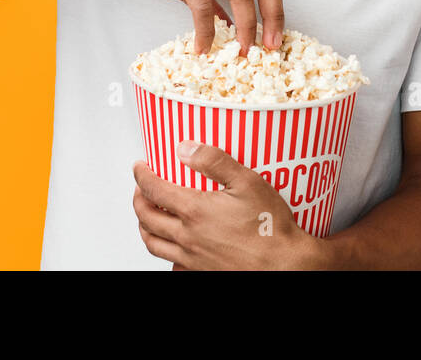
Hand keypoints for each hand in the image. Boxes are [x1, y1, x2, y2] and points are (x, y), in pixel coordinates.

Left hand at [132, 143, 326, 269]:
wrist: (283, 264)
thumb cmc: (270, 226)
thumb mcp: (247, 181)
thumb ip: (214, 161)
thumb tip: (185, 148)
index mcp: (195, 211)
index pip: (154, 190)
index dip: (141, 176)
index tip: (139, 167)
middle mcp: (187, 237)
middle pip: (146, 218)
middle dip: (138, 200)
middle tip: (140, 189)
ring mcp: (192, 258)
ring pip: (153, 244)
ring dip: (144, 227)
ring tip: (147, 217)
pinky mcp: (201, 272)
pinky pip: (171, 265)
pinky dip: (165, 253)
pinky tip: (173, 247)